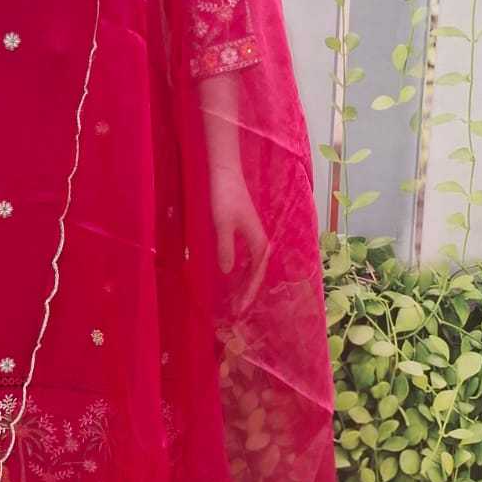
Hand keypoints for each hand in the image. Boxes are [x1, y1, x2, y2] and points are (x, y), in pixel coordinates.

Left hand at [209, 160, 269, 298]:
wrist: (225, 174)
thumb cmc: (224, 197)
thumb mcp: (222, 225)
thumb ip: (226, 249)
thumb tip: (227, 272)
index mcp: (258, 241)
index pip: (257, 274)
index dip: (249, 292)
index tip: (241, 307)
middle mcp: (259, 240)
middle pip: (257, 272)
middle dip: (249, 291)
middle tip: (237, 308)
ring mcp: (253, 235)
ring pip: (253, 265)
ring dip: (246, 281)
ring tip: (237, 298)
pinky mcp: (245, 230)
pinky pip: (248, 257)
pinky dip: (243, 270)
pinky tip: (234, 276)